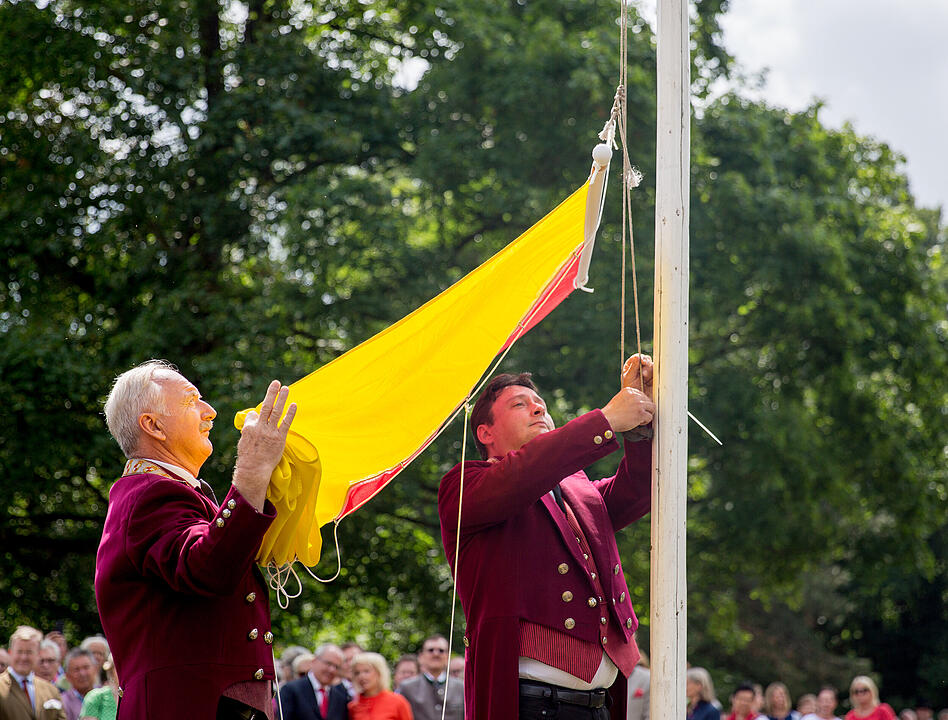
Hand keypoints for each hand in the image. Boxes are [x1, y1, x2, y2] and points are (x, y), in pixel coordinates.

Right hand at [233, 380, 296, 510]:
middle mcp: (259, 428)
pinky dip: (290, 413)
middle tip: (276, 382)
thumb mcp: (243, 441)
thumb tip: (253, 417)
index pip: (253, 415)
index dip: (256, 415)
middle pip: (266, 406)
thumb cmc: (248, 457)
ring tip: (286, 388)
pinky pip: (285, 423)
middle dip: (271, 393)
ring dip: (281, 398)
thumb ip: (248, 428)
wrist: (254, 470)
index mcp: (248, 428)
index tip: (258, 416)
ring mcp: (270, 432)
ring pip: (276, 411)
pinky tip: (294, 405)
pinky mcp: (279, 438)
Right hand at [601, 386, 654, 433]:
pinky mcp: (640, 413)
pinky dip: (645, 422)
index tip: (635, 409)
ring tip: (637, 419)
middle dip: (644, 409)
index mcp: (629, 390)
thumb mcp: (620, 399)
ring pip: (652, 408)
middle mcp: (635, 395)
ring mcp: (638, 404)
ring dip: (646, 415)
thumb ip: (630, 398)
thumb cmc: (612, 413)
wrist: (607, 419)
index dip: (640, 404)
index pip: (642, 395)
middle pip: (648, 401)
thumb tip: (641, 401)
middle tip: (636, 415)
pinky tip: (636, 423)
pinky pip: (650, 417)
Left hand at [621, 353, 652, 398]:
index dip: (641, 358)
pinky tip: (653, 379)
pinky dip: (656, 375)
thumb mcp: (628, 378)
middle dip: (646, 364)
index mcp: (632, 366)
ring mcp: (649, 373)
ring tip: (645, 378)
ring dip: (650, 370)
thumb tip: (638, 357)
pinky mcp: (655, 378)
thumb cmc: (629, 390)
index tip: (642, 361)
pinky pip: (658, 373)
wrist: (636, 401)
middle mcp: (641, 368)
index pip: (637, 357)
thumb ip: (633, 367)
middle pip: (647, 360)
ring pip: (653, 366)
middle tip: (644, 374)